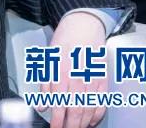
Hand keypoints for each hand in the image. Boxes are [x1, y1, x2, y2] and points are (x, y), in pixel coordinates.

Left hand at [41, 12, 107, 127]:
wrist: (83, 27)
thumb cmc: (62, 43)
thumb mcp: (47, 61)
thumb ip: (45, 85)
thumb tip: (42, 107)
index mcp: (61, 73)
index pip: (59, 104)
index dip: (57, 120)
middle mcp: (77, 78)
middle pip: (76, 110)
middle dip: (70, 126)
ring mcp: (92, 80)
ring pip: (89, 109)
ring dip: (82, 123)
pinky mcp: (103, 79)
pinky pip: (101, 102)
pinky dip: (96, 115)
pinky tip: (90, 122)